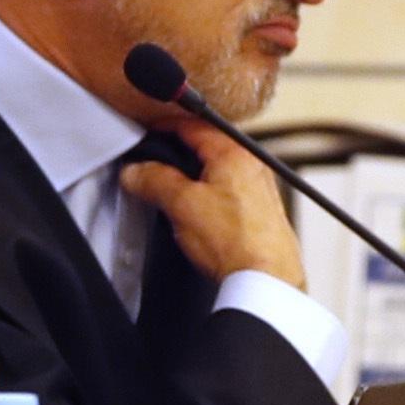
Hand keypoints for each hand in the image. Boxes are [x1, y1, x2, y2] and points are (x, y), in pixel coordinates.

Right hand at [120, 119, 304, 286]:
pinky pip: (226, 191)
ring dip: (190, 175)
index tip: (144, 132)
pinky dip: (206, 194)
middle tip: (149, 161)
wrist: (267, 279)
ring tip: (167, 189)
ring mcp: (259, 190)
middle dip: (176, 152)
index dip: (164, 126)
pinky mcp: (259, 213)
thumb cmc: (237, 242)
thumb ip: (155, 180)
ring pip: (216, 171)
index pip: (194, 126)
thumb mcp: (182, 204)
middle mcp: (254, 167)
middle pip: (206, 147)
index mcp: (237, 154)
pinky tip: (194, 212)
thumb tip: (137, 171)